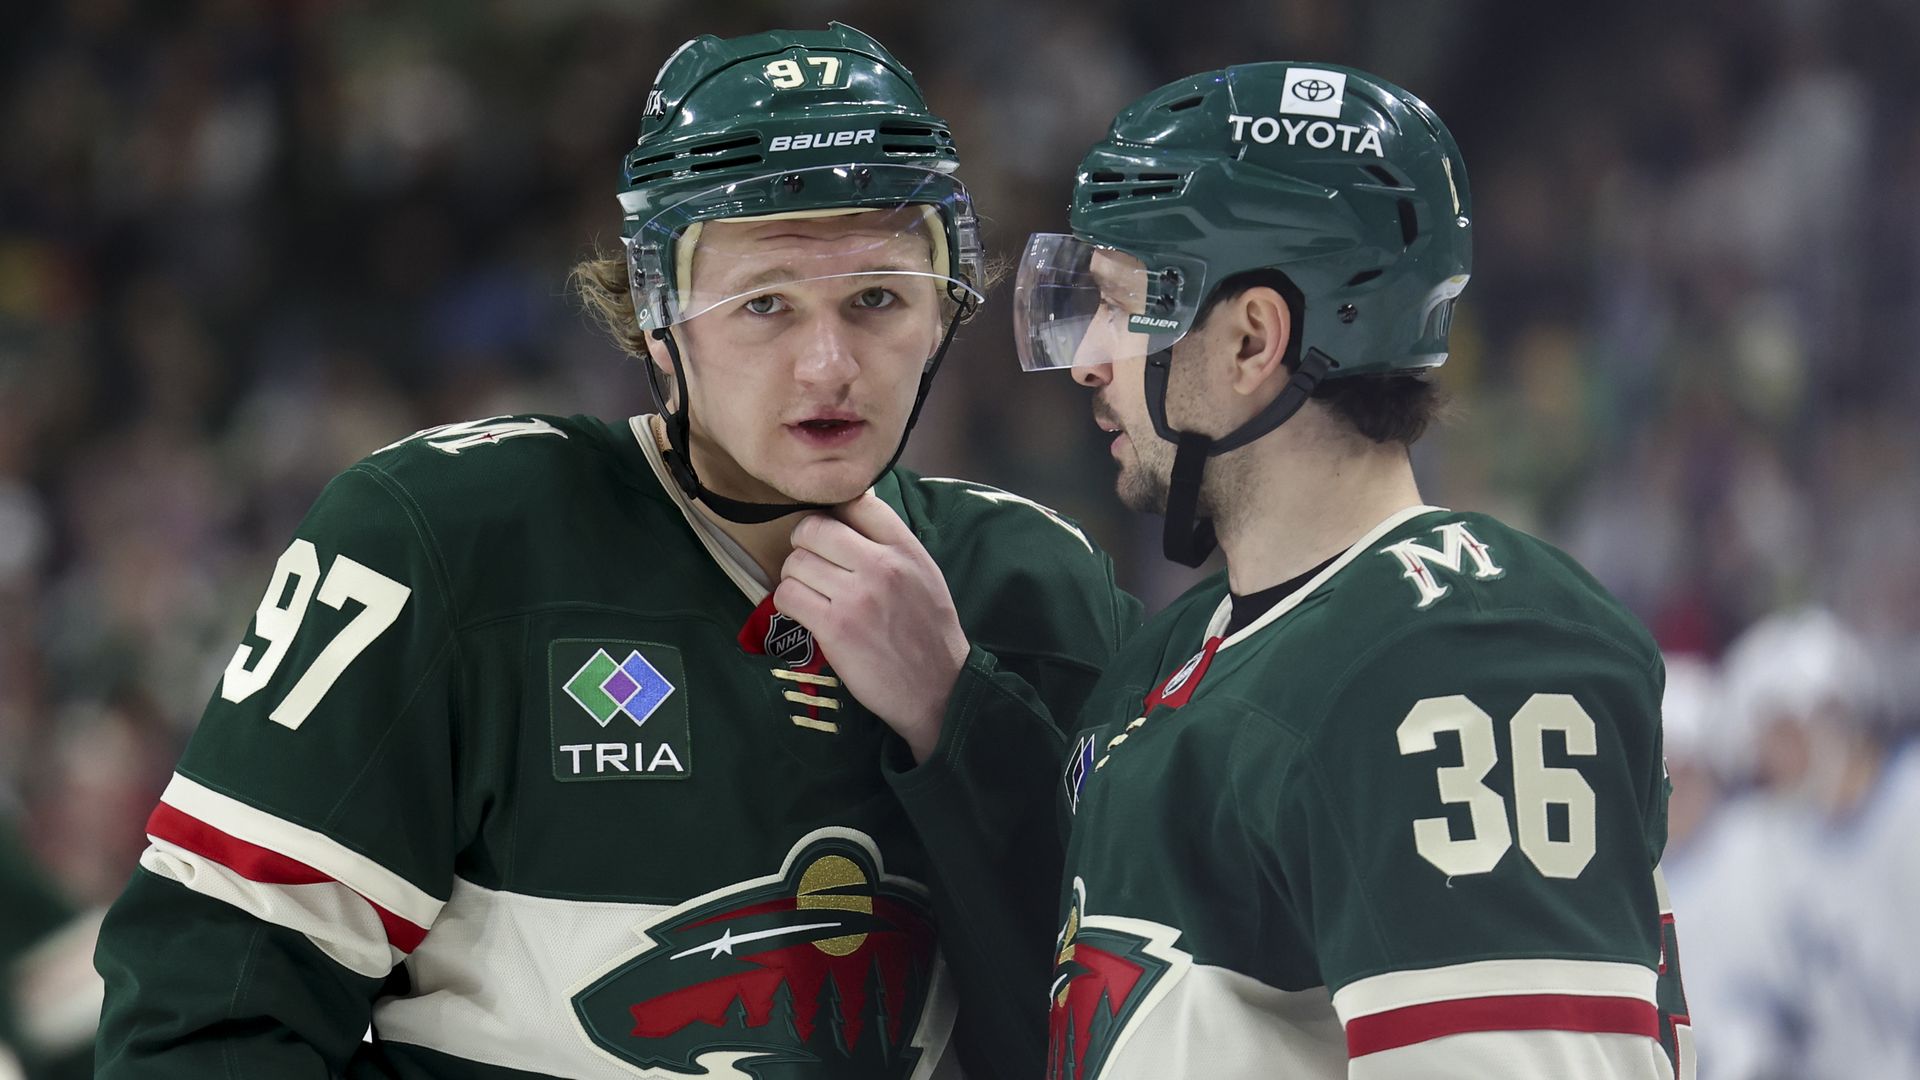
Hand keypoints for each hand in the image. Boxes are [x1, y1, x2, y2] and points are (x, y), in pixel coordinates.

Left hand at [775, 493, 968, 762]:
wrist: (937, 690)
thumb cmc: (928, 632)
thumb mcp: (924, 573)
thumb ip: (890, 542)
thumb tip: (850, 506)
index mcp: (906, 549)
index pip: (856, 502)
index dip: (834, 513)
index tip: (832, 533)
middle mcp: (881, 566)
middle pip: (814, 528)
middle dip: (804, 544)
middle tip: (812, 564)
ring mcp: (856, 597)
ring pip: (794, 562)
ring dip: (794, 577)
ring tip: (811, 592)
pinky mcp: (834, 628)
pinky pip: (788, 596)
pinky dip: (789, 602)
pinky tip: (806, 613)